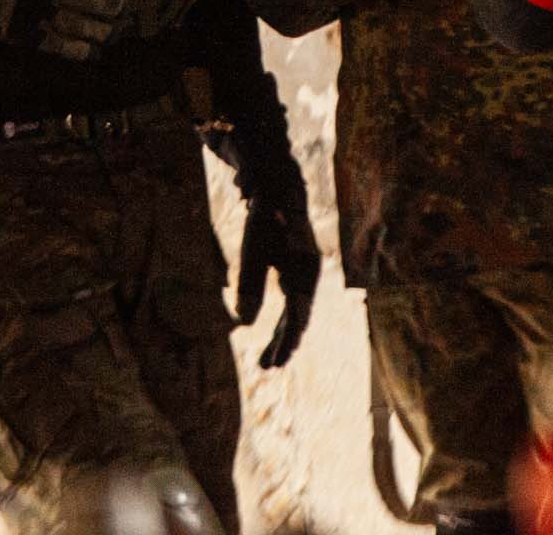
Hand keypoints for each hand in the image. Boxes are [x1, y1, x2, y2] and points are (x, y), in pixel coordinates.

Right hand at [0, 0, 135, 60]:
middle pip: (93, 0)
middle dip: (116, 7)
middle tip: (127, 10)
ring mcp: (36, 13)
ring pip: (81, 25)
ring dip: (104, 31)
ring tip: (117, 32)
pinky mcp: (27, 35)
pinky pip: (61, 46)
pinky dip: (82, 50)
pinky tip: (96, 51)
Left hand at [235, 197, 319, 368]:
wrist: (278, 185)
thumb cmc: (264, 219)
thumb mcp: (252, 251)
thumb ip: (250, 285)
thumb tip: (243, 322)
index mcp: (304, 272)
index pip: (297, 316)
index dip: (285, 342)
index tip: (274, 364)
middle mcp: (310, 275)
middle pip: (299, 318)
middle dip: (284, 344)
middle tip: (268, 367)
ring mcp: (305, 273)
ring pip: (297, 312)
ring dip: (283, 336)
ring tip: (268, 361)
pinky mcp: (297, 270)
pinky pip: (293, 302)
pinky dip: (284, 320)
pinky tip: (274, 334)